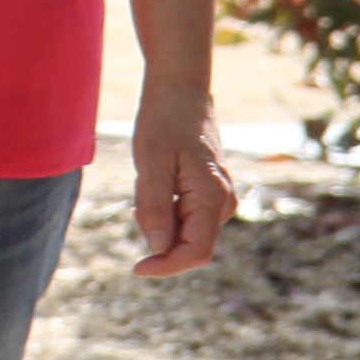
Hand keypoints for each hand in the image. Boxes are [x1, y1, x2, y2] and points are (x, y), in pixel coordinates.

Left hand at [128, 86, 238, 277]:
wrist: (180, 92)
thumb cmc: (163, 121)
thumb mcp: (151, 162)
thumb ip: (155, 208)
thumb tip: (158, 249)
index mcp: (212, 197)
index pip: (196, 253)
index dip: (167, 266)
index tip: (136, 268)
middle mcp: (223, 203)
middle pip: (185, 244)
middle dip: (156, 229)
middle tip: (142, 187)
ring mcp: (219, 200)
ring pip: (180, 231)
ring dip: (156, 215)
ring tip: (150, 176)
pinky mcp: (209, 197)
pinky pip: (181, 217)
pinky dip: (161, 207)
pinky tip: (156, 177)